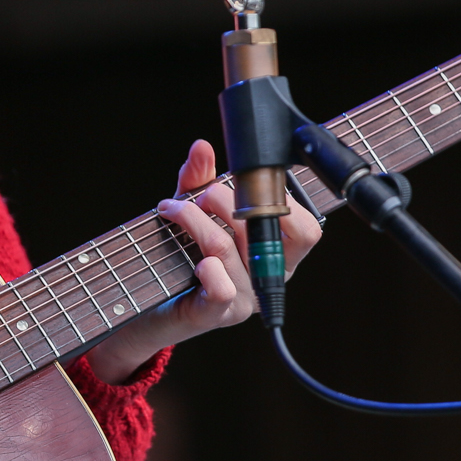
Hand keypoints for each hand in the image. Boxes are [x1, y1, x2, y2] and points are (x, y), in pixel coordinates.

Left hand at [84, 139, 321, 383]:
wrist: (154, 306)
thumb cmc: (183, 257)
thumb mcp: (194, 212)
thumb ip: (200, 180)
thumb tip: (202, 147)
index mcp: (277, 255)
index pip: (306, 230)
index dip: (280, 201)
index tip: (243, 184)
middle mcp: (267, 278)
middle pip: (261, 229)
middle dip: (223, 198)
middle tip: (198, 194)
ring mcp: (243, 299)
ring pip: (225, 248)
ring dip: (193, 219)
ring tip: (172, 209)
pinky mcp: (216, 313)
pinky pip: (221, 287)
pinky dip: (207, 266)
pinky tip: (193, 257)